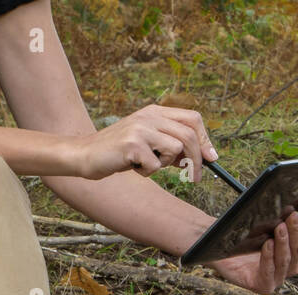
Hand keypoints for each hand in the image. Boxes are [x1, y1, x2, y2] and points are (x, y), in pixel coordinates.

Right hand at [73, 105, 216, 180]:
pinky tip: (132, 167)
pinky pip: (155, 165)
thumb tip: (204, 157)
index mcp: (155, 112)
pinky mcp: (132, 144)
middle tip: (195, 178)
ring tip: (146, 164)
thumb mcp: (149, 144)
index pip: (192, 119)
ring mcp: (141, 128)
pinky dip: (147, 172)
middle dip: (196, 161)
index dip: (205, 139)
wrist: (86, 155)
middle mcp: (149, 116)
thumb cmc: (120, 153)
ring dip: (165, 165)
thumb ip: (172, 145)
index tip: (211, 158)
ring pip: (174, 150)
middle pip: (188, 136)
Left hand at [208, 201, 297, 294]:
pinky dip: (268, 258)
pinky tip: (266, 244)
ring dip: (284, 243)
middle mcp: (290, 262)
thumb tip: (296, 194)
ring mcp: (278, 276)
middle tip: (293, 214)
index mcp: (295, 245)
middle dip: (297, 230)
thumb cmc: (241, 231)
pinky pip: (268, 273)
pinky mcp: (263, 285)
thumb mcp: (260, 218)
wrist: (215, 246)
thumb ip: (278, 210)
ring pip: (286, 261)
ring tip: (279, 227)